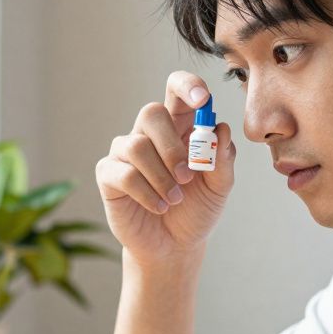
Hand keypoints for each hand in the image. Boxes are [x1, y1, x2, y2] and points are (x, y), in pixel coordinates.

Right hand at [95, 71, 235, 266]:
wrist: (174, 247)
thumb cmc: (196, 211)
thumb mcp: (219, 187)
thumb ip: (223, 159)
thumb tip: (220, 129)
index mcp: (179, 127)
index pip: (176, 90)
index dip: (187, 86)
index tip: (203, 100)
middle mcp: (149, 135)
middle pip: (151, 112)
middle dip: (171, 145)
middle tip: (187, 175)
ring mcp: (125, 153)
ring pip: (137, 146)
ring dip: (161, 176)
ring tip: (174, 199)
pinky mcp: (109, 175)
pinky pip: (124, 174)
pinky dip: (147, 193)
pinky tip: (159, 207)